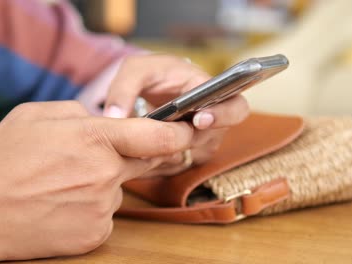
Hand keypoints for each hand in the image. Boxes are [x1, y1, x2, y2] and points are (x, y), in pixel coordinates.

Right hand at [0, 101, 192, 262]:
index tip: (188, 131)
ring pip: (117, 190)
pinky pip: (104, 215)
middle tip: (99, 156)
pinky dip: (89, 209)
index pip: (157, 136)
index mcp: (93, 138)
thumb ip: (80, 111)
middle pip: (143, 162)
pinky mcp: (94, 234)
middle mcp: (105, 174)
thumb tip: (103, 119)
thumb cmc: (1, 159)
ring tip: (60, 185)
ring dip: (100, 184)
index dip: (180, 134)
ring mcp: (102, 207)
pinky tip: (60, 206)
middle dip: (132, 155)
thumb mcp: (36, 115)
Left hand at [103, 54, 248, 175]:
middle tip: (166, 138)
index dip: (223, 116)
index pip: (235, 107)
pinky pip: (174, 166)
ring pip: (191, 157)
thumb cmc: (150, 74)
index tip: (199, 119)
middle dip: (190, 140)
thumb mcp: (135, 70)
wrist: (149, 90)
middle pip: (214, 139)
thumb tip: (115, 116)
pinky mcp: (184, 155)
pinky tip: (139, 156)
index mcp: (211, 92)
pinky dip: (157, 163)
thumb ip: (124, 89)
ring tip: (144, 147)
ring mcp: (199, 141)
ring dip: (168, 154)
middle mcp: (212, 120)